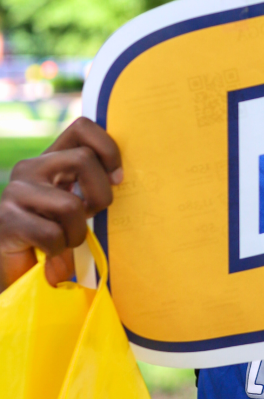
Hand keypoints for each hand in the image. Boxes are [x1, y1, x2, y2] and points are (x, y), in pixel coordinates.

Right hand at [0, 118, 121, 290]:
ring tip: (65, 242)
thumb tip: (118, 177)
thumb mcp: (77, 205)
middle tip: (89, 218)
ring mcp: (15, 191)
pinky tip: (47, 252)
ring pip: (71, 204)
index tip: (117, 178)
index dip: (108, 149)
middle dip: (100, 196)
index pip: (83, 127)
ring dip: (76, 233)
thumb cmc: (55, 237)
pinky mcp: (7, 219)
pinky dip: (58, 250)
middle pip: (84, 159)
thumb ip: (90, 185)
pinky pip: (52, 234)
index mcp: (51, 159)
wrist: (16, 270)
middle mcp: (30, 167)